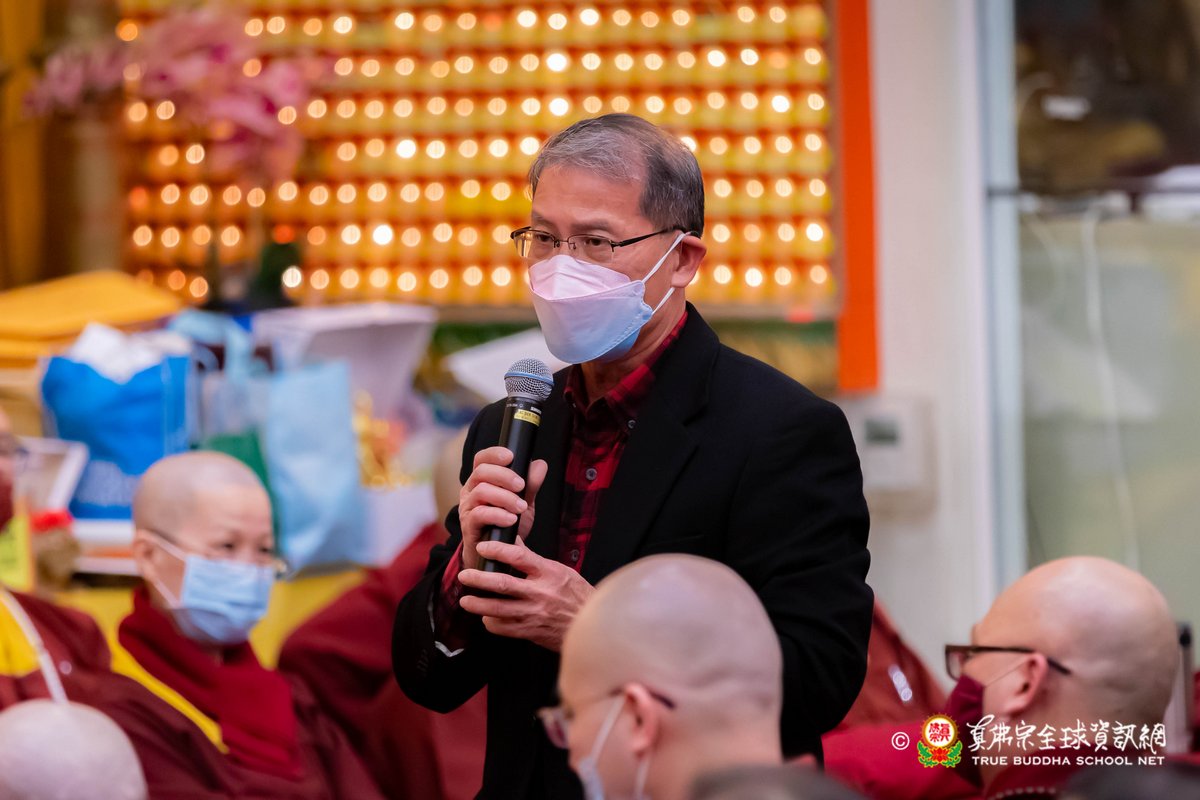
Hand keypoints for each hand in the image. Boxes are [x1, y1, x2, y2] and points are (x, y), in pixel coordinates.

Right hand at [457, 447, 547, 571]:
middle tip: (522, 485)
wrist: (498, 556)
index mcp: (481, 481)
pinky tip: (511, 519)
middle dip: (504, 475)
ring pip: (481, 491)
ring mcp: (467, 508)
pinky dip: (497, 514)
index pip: (481, 459)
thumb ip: (530, 485)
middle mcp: (471, 491)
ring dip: (505, 497)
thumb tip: (540, 464)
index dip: (494, 454)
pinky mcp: (468, 526)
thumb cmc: (507, 526)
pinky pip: (479, 514)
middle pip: (481, 471)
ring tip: (521, 507)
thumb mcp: (523, 503)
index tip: (511, 456)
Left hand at [458, 540, 594, 651]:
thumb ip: (535, 561)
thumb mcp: (561, 571)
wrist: (590, 626)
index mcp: (549, 573)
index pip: (519, 557)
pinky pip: (504, 628)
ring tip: (466, 601)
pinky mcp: (530, 632)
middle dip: (479, 579)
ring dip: (478, 605)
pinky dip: (491, 622)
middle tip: (465, 575)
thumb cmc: (577, 596)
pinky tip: (486, 617)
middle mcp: (540, 593)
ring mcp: (534, 614)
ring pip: (498, 609)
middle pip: (502, 583)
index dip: (497, 550)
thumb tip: (513, 543)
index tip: (482, 547)